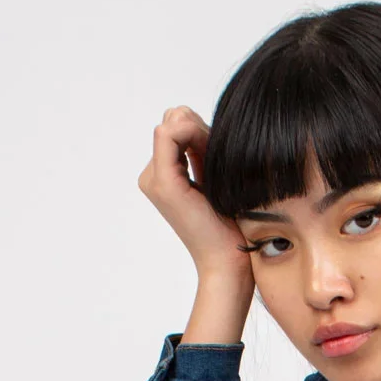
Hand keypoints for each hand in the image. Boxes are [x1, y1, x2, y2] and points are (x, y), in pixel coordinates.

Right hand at [137, 106, 252, 287]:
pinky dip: (193, 133)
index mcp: (163, 175)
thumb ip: (202, 149)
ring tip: (215, 165)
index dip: (201, 128)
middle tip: (218, 160)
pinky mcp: (162, 182)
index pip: (177, 125)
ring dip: (199, 133)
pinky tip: (210, 156)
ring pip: (171, 122)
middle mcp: (152, 176)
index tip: (219, 154)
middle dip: (199, 128)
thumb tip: (196, 120)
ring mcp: (153, 179)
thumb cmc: (229, 226)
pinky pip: (169, 133)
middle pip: (173, 119)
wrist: (227, 261)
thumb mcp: (214, 177)